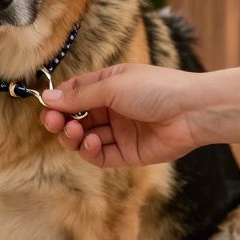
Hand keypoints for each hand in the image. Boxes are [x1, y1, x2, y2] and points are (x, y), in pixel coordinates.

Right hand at [38, 64, 209, 167]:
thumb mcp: (112, 86)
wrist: (192, 111)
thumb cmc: (156, 89)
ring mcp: (120, 131)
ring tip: (74, 131)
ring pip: (85, 137)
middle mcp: (112, 108)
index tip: (46, 108)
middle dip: (62, 121)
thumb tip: (48, 98)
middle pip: (77, 117)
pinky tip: (89, 142)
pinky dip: (89, 150)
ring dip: (73, 136)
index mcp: (109, 85)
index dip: (59, 101)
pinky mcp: (127, 153)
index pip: (75, 93)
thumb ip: (80, 96)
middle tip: (54, 123)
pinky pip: (100, 155)